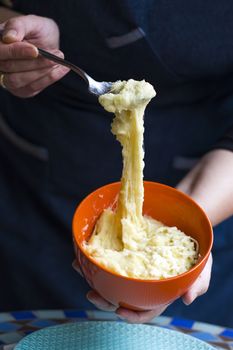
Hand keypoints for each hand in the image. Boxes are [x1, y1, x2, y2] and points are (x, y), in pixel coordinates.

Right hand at [0, 15, 68, 96]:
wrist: (48, 44)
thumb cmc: (38, 31)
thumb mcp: (32, 22)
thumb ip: (19, 26)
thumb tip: (9, 37)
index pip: (0, 51)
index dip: (16, 52)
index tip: (35, 50)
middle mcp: (0, 63)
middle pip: (9, 67)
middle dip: (34, 62)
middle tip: (57, 54)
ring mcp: (8, 78)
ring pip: (18, 80)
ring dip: (41, 72)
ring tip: (58, 61)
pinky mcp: (21, 90)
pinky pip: (31, 88)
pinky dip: (47, 79)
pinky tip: (61, 69)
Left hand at [73, 149, 232, 322]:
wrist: (187, 225)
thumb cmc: (193, 252)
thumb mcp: (201, 267)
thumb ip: (197, 282)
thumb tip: (188, 299)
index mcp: (158, 292)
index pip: (145, 310)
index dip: (132, 315)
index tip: (119, 310)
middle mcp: (141, 282)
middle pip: (121, 296)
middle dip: (104, 298)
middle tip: (92, 293)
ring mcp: (132, 265)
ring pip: (110, 277)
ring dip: (92, 275)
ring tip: (79, 267)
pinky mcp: (125, 250)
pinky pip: (108, 255)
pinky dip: (95, 254)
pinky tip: (85, 251)